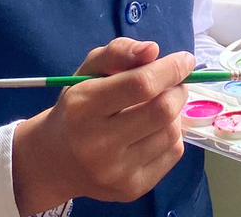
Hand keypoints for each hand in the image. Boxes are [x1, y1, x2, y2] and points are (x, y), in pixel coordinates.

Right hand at [11, 37, 194, 214]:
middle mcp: (98, 144)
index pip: (140, 85)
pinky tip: (154, 130)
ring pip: (171, 133)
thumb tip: (153, 50)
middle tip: (175, 82)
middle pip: (162, 111)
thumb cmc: (77, 107)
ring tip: (159, 106)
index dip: (170, 69)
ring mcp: (116, 172)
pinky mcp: (131, 190)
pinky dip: (172, 135)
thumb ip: (119, 52)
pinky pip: (172, 154)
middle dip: (178, 89)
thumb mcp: (88, 70)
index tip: (185, 59)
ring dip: (175, 112)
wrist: (55, 161)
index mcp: (83, 107)